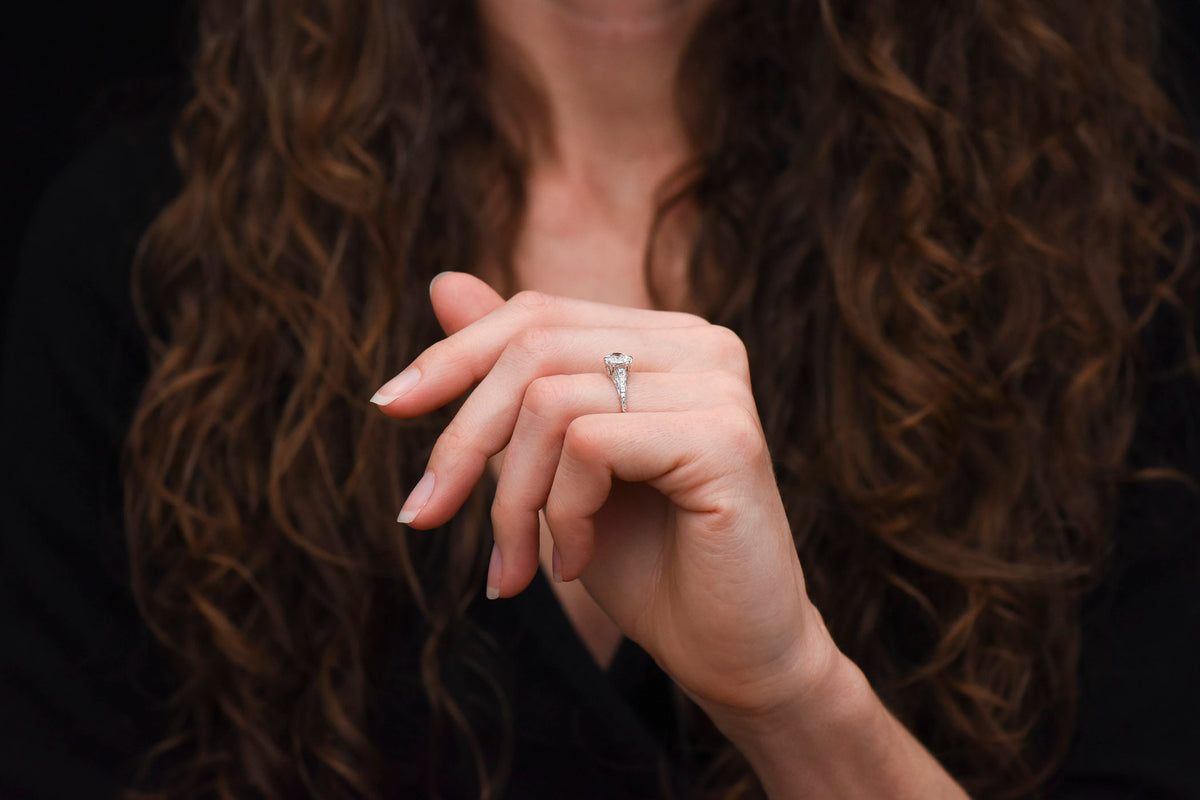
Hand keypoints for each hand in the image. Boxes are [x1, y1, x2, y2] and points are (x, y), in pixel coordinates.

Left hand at [372, 272, 837, 716]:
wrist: (727, 652)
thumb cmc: (642, 560)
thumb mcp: (553, 464)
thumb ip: (513, 379)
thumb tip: (442, 279)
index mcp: (663, 340)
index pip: (535, 314)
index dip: (453, 355)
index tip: (388, 407)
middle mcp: (700, 344)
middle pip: (532, 349)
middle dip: (463, 440)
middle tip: (425, 516)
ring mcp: (718, 385)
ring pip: (550, 401)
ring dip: (511, 498)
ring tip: (517, 564)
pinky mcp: (724, 437)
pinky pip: (589, 444)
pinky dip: (560, 513)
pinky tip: (576, 561)